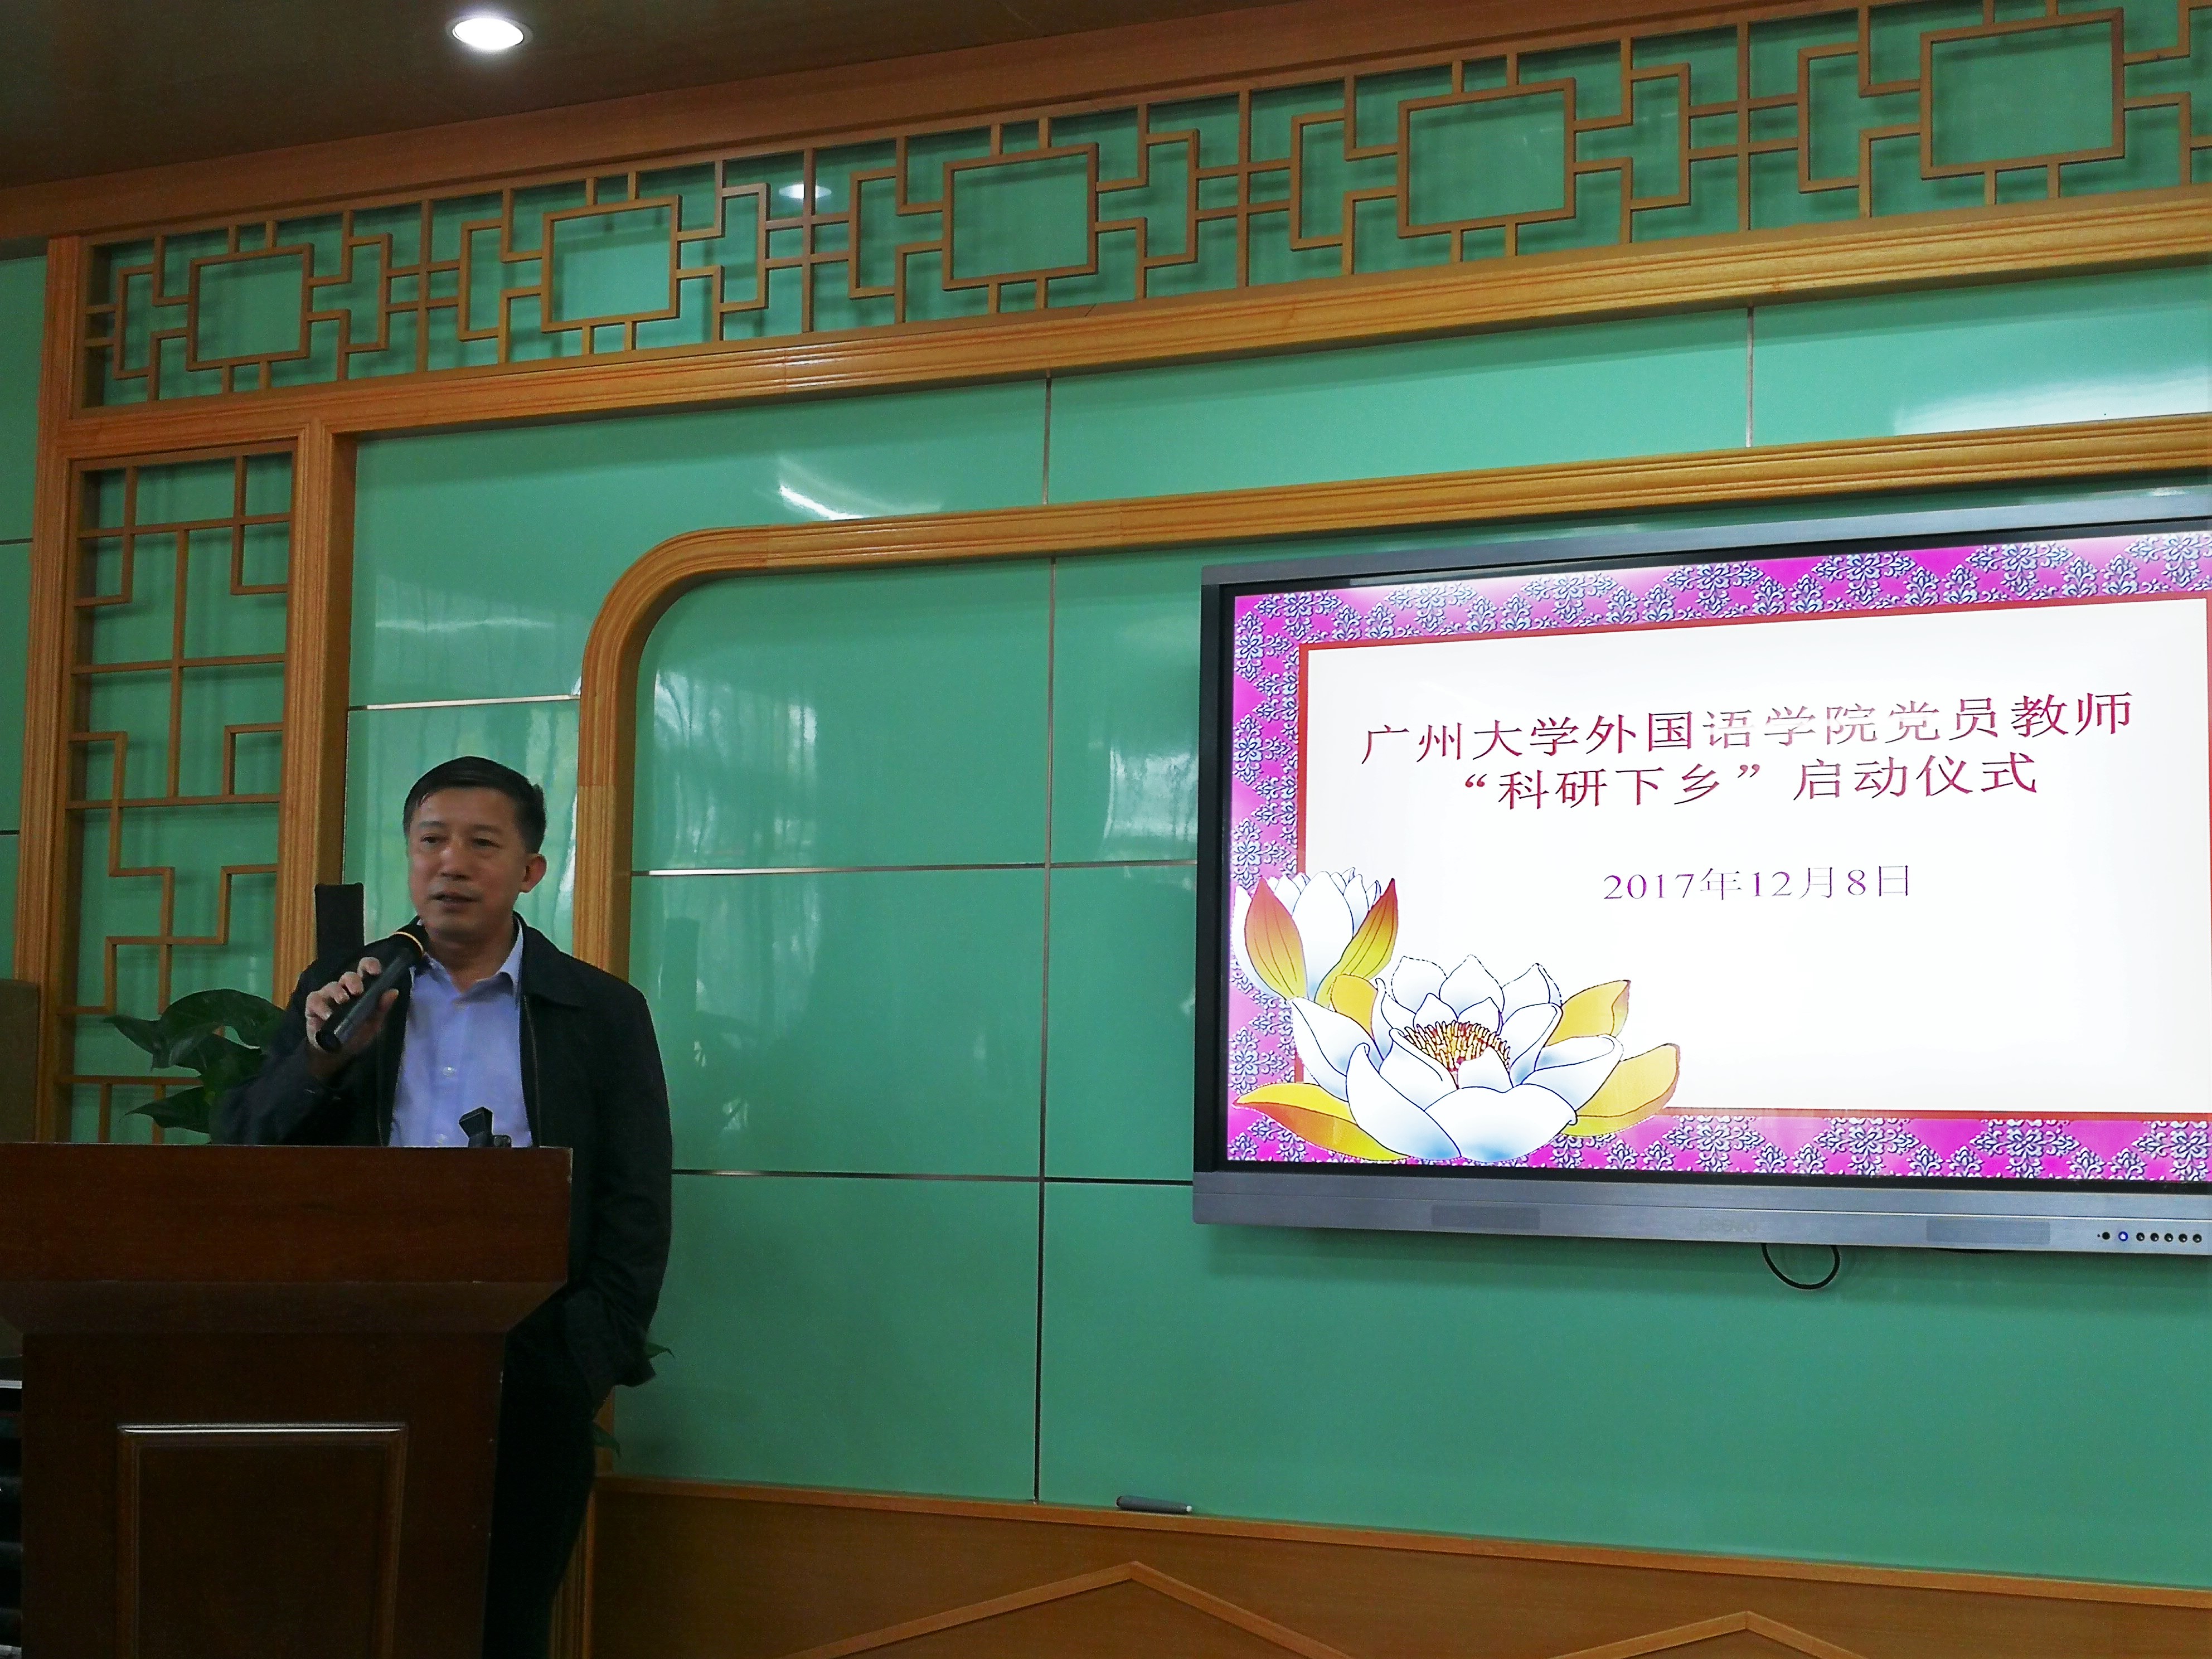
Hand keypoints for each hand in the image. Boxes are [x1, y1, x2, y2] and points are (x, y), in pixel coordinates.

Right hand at [302, 954, 398, 1079]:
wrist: (336, 1053)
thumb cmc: (356, 1034)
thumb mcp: (373, 1024)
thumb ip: (381, 1008)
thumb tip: (394, 992)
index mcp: (361, 989)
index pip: (364, 970)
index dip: (369, 965)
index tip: (375, 971)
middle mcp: (344, 989)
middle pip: (348, 976)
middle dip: (353, 981)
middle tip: (358, 991)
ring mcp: (327, 996)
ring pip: (331, 986)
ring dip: (337, 992)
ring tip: (343, 1001)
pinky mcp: (313, 1006)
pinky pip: (314, 999)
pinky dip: (321, 1006)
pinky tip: (328, 1015)